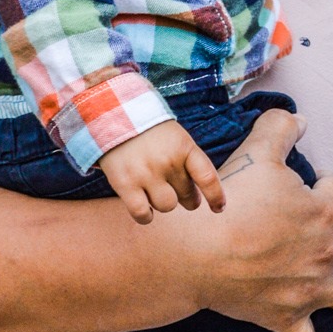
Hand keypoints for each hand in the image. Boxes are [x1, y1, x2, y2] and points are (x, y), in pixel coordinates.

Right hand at [98, 120, 225, 224]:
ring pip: (167, 206)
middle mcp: (168, 161)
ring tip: (154, 190)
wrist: (113, 115)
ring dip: (164, 203)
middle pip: (187, 195)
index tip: (218, 208)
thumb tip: (197, 198)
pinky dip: (146, 216)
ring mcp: (146, 173)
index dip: (216, 196)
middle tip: (177, 191)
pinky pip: (142, 213)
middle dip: (186, 197)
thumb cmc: (150, 133)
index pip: (208, 178)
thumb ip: (188, 163)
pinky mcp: (126, 184)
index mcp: (184, 147)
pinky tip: (145, 209)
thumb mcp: (176, 138)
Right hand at [168, 107, 332, 331]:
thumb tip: (300, 118)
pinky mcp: (288, 319)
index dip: (323, 185)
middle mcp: (327, 252)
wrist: (196, 251)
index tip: (307, 185)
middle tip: (329, 230)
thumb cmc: (228, 200)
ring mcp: (311, 289)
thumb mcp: (257, 151)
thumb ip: (281, 128)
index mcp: (324, 210)